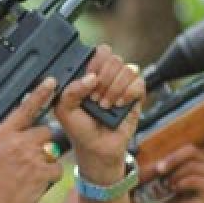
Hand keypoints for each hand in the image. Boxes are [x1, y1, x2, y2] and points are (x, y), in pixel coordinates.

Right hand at [0, 78, 63, 202]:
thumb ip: (3, 139)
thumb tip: (15, 133)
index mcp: (2, 134)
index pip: (24, 109)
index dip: (40, 94)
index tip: (51, 82)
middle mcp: (18, 143)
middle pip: (46, 132)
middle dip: (43, 144)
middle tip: (30, 159)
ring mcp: (32, 157)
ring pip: (52, 152)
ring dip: (46, 162)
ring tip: (28, 176)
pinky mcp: (43, 173)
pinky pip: (56, 170)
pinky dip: (49, 177)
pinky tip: (34, 184)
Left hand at [54, 45, 145, 185]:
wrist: (96, 149)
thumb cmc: (80, 129)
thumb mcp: (64, 110)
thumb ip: (70, 90)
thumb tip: (91, 78)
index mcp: (89, 74)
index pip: (97, 53)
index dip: (94, 63)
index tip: (88, 81)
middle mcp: (107, 76)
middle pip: (113, 58)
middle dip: (103, 79)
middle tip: (94, 98)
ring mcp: (123, 85)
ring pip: (127, 69)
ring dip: (114, 88)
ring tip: (104, 105)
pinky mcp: (136, 96)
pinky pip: (139, 83)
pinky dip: (127, 93)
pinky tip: (118, 105)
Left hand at [140, 141, 203, 202]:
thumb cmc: (172, 198)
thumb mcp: (167, 177)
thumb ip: (167, 165)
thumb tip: (153, 157)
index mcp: (201, 160)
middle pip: (191, 151)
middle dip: (172, 159)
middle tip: (159, 170)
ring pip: (190, 166)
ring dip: (174, 176)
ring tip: (169, 186)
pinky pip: (193, 179)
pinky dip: (180, 184)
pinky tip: (176, 190)